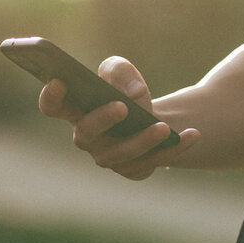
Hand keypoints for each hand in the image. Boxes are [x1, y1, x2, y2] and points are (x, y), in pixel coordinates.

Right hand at [38, 55, 199, 180]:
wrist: (150, 117)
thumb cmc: (127, 91)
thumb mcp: (122, 72)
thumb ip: (120, 71)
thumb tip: (133, 93)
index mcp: (75, 111)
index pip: (52, 107)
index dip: (50, 97)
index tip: (59, 82)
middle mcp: (87, 139)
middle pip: (87, 134)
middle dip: (103, 120)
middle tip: (123, 107)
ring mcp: (109, 158)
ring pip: (122, 155)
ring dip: (143, 141)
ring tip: (164, 128)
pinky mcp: (135, 170)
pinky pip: (153, 163)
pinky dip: (174, 149)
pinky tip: (193, 135)